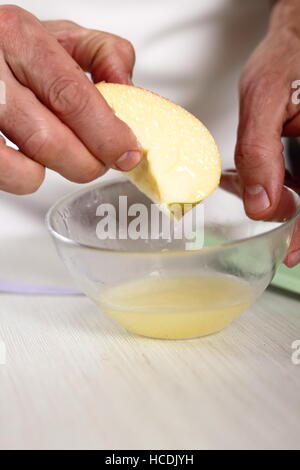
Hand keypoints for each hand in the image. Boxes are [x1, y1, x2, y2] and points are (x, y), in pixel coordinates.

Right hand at [0, 5, 141, 194]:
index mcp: (19, 38)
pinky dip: (27, 177)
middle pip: (51, 138)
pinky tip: (33, 159)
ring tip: (68, 154)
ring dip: (61, 169)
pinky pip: (6, 173)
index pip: (72, 96)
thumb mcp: (58, 36)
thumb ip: (102, 53)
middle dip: (89, 162)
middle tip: (102, 161)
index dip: (106, 134)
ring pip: (29, 160)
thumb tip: (127, 87)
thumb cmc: (13, 49)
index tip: (127, 152)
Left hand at [232, 0, 299, 266]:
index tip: (292, 255)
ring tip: (246, 179)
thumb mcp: (263, 95)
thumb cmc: (291, 54)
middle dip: (285, 209)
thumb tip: (259, 205)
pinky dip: (277, 182)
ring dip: (277, 195)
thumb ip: (258, 151)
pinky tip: (255, 172)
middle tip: (257, 197)